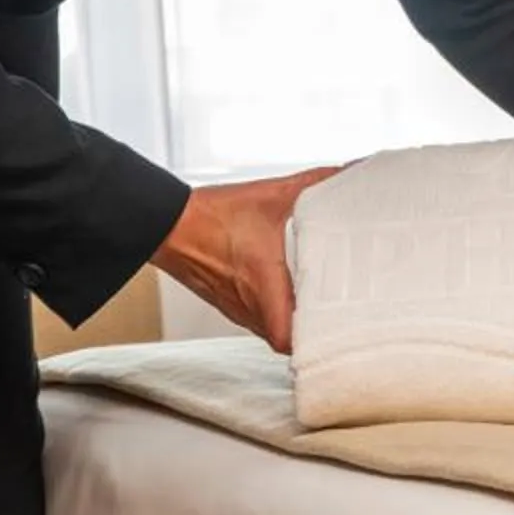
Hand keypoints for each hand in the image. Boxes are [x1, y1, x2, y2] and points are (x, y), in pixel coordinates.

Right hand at [150, 163, 348, 353]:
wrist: (166, 223)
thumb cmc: (211, 215)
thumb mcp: (271, 195)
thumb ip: (314, 182)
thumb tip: (348, 171)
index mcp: (262, 284)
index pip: (287, 339)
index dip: (312, 343)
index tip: (337, 332)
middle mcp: (248, 304)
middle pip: (284, 341)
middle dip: (309, 335)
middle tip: (336, 321)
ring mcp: (234, 307)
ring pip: (269, 331)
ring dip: (289, 325)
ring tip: (318, 311)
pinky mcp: (224, 301)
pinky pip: (254, 319)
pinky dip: (272, 314)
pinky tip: (286, 296)